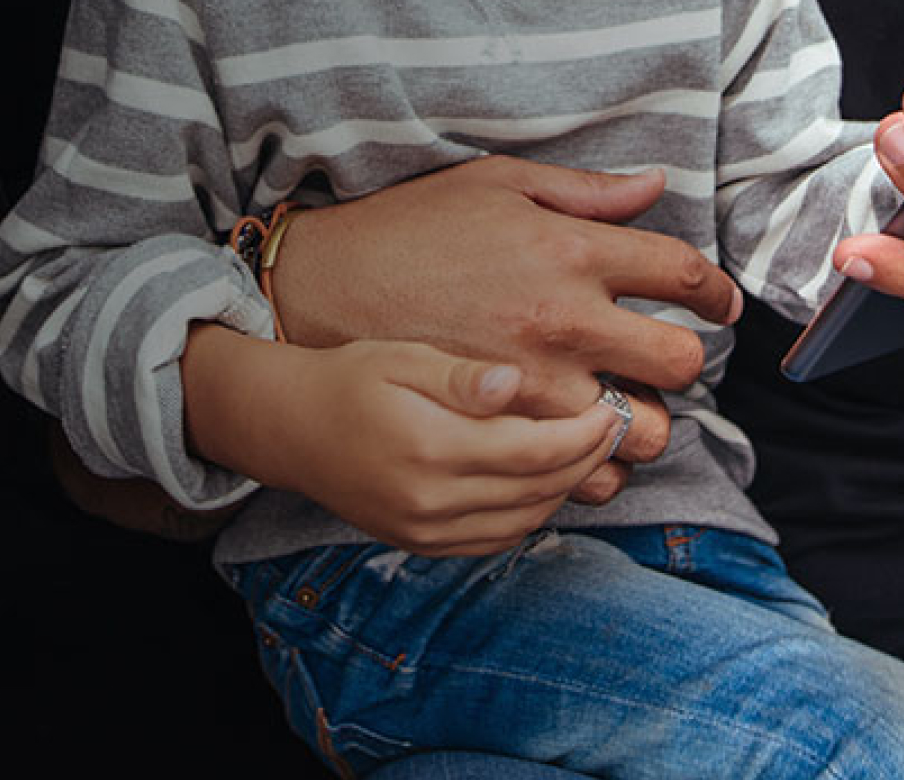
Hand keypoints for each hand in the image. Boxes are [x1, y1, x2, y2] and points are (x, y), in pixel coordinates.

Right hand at [186, 323, 622, 555]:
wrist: (288, 427)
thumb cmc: (346, 378)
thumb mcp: (400, 358)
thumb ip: (460, 376)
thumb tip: (515, 382)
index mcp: (430, 447)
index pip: (536, 451)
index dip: (586, 433)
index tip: (613, 407)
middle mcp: (431, 500)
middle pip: (541, 489)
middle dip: (587, 459)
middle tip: (615, 424)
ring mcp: (427, 531)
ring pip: (526, 520)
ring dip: (565, 488)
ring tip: (584, 448)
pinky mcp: (423, 545)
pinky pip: (497, 538)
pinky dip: (531, 513)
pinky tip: (540, 479)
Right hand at [265, 158, 741, 496]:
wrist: (321, 290)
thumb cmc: (407, 228)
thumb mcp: (492, 184)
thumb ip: (581, 191)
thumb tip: (654, 184)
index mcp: (566, 250)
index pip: (681, 274)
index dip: (716, 292)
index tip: (717, 304)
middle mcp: (560, 320)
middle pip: (680, 363)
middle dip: (683, 361)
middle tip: (661, 357)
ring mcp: (532, 386)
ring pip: (641, 432)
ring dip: (642, 420)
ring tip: (617, 401)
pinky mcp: (502, 431)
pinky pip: (582, 477)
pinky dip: (591, 467)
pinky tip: (572, 440)